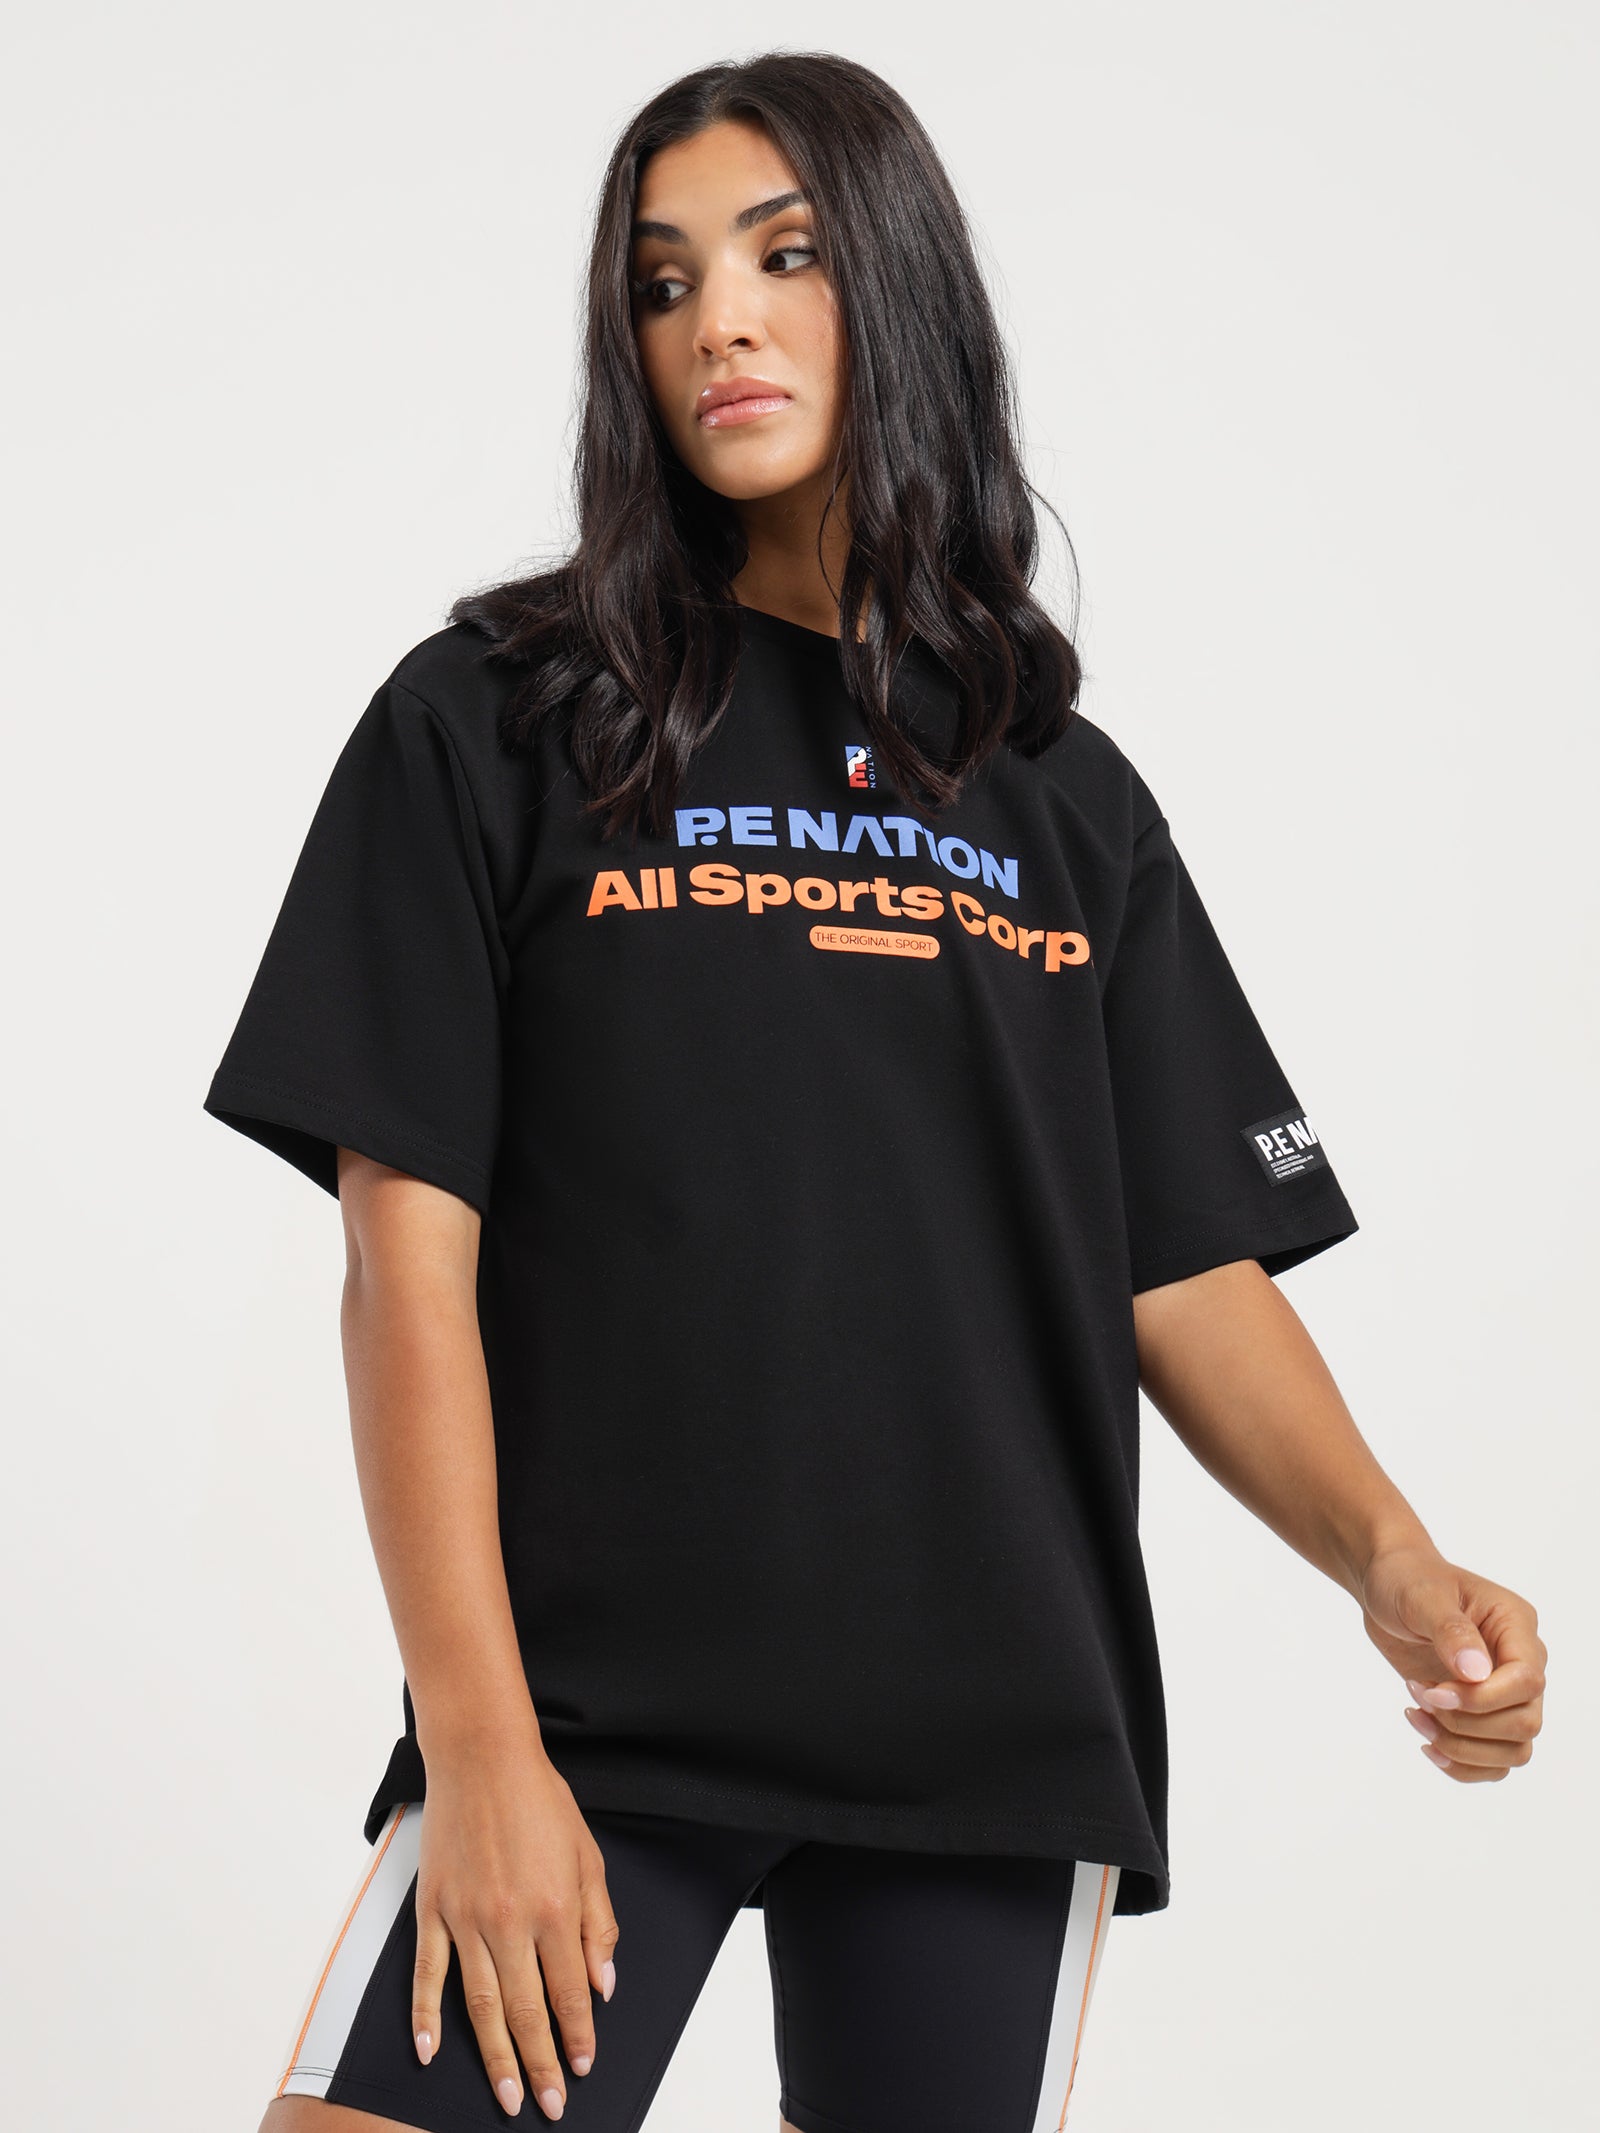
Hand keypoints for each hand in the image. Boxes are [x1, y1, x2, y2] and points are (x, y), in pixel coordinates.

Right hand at [411, 1720, 619, 2118]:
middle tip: (548, 2105)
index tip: (582, 2068)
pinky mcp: (432, 1909)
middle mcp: (510, 1921)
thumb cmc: (540, 1801)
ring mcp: (465, 1919)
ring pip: (479, 2006)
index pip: (569, 1993)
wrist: (482, 1757)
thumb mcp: (587, 1856)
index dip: (577, 2037)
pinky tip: (430, 2053)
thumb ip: (599, 1924)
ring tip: (505, 2095)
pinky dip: (425, 2018)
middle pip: (526, 2011)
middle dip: (539, 2065)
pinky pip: (428, 1975)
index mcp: (555, 1908)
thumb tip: (603, 1986)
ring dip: (494, 2056)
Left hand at [1356, 1543, 1545, 1781]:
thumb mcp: (1421, 1596)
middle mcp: (1520, 1662)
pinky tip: (1426, 1741)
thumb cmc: (1406, 1580)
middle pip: (1525, 1723)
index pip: (1527, 1681)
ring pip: (1514, 1751)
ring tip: (1416, 1715)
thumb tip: (1478, 1673)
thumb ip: (1450, 1631)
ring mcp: (1505, 1692)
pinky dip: (1461, 1764)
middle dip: (1466, 1724)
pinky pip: (1494, 1762)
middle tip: (1418, 1693)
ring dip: (1460, 1748)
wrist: (1388, 1587)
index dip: (1482, 1699)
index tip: (1430, 1690)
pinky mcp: (1484, 1714)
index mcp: (1515, 1626)